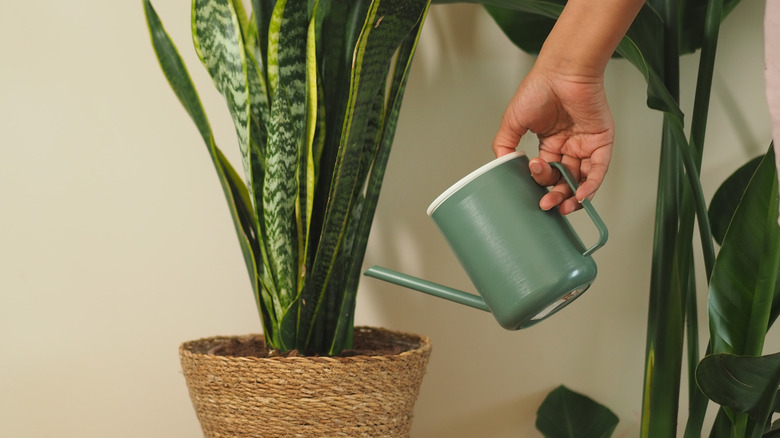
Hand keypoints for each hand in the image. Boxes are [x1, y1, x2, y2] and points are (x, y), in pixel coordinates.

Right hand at [492, 65, 613, 214]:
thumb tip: (501, 167)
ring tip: (564, 206)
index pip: (546, 171)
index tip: (531, 180)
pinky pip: (599, 169)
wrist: (561, 72)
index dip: (539, 180)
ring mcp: (586, 144)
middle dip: (556, 195)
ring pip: (582, 179)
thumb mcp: (512, 121)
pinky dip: (591, 185)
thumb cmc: (538, 89)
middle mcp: (568, 145)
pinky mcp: (601, 141)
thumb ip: (504, 145)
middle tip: (547, 204)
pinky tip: (580, 195)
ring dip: (574, 196)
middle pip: (564, 180)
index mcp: (549, 142)